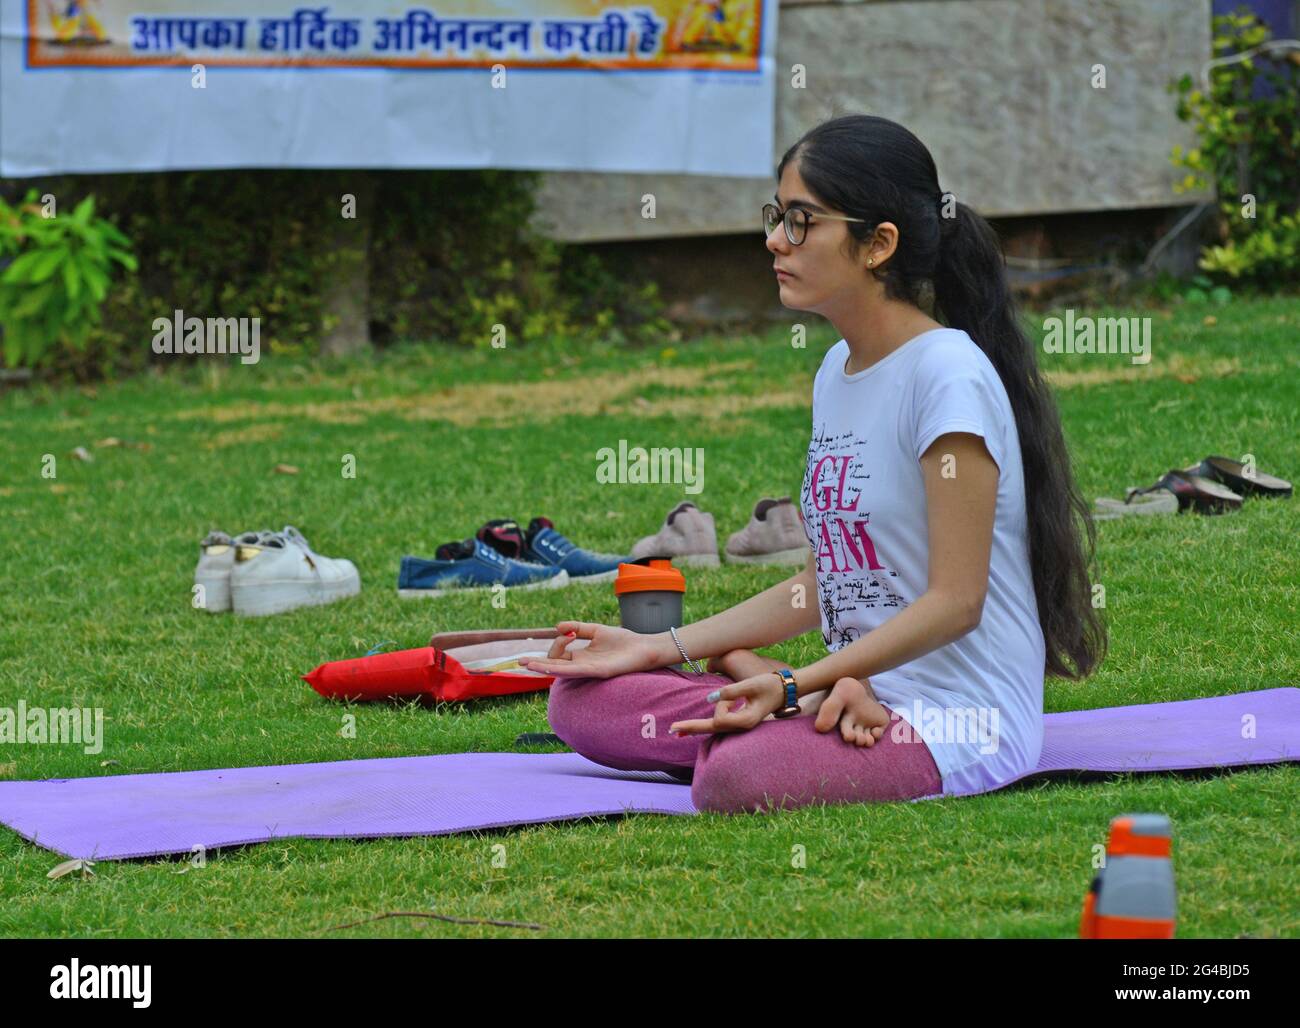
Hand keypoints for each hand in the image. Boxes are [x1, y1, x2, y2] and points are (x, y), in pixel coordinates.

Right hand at [520, 621, 661, 679]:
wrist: (644, 648)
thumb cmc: (623, 641)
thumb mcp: (597, 630)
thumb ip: (578, 627)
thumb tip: (557, 626)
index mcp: (581, 656)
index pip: (559, 653)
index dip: (557, 642)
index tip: (567, 631)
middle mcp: (582, 665)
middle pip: (554, 665)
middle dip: (536, 664)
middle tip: (519, 662)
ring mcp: (588, 670)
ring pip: (561, 671)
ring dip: (543, 668)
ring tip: (527, 666)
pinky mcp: (597, 672)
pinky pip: (576, 671)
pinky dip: (561, 669)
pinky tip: (549, 667)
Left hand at [668, 672, 786, 736]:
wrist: (786, 689)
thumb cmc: (770, 684)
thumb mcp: (751, 684)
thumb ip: (731, 691)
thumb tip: (709, 698)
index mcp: (746, 720)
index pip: (720, 719)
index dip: (720, 705)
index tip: (724, 695)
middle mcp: (742, 726)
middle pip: (712, 729)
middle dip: (691, 729)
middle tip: (671, 730)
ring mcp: (741, 725)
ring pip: (716, 725)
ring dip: (708, 717)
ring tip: (729, 698)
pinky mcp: (739, 721)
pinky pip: (720, 723)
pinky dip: (708, 723)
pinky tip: (694, 727)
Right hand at [814, 677, 889, 746]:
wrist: (861, 682)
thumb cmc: (846, 690)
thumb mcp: (837, 696)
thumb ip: (829, 709)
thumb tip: (820, 728)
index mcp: (845, 722)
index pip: (846, 732)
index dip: (848, 736)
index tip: (848, 736)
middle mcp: (856, 726)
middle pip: (857, 738)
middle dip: (858, 740)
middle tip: (858, 738)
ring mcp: (868, 724)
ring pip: (868, 739)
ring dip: (867, 741)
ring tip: (866, 739)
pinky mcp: (879, 722)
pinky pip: (879, 733)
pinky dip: (878, 735)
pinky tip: (875, 731)